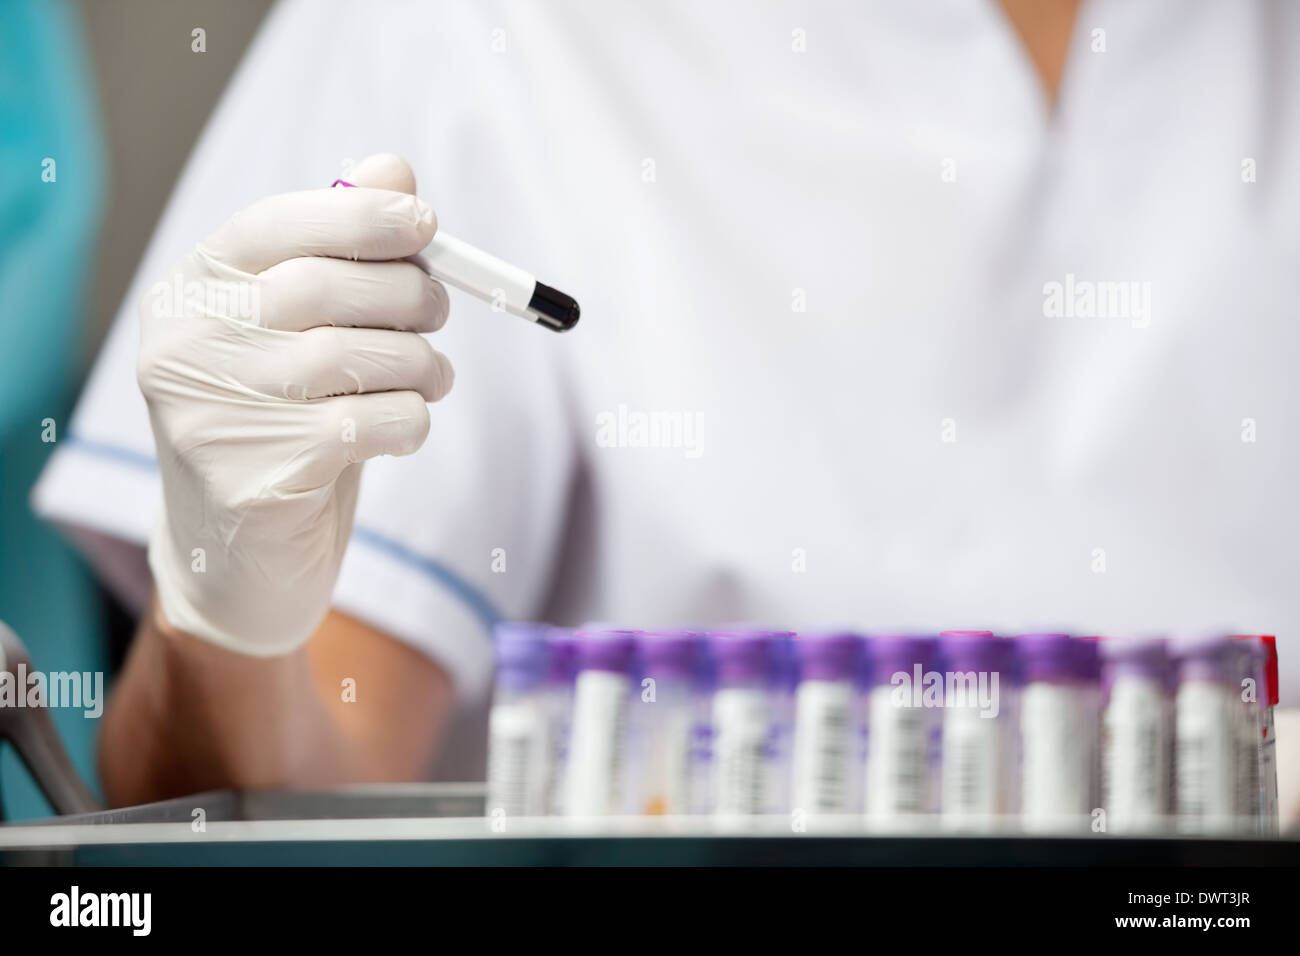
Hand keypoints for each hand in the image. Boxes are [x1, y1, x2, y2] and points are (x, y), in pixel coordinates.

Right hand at [137, 154, 450, 654]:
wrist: (237, 562)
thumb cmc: (283, 429)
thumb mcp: (305, 338)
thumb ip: (341, 255)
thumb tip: (393, 169)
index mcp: (190, 295)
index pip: (274, 225)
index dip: (360, 217)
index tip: (426, 222)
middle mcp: (185, 348)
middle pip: (321, 286)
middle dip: (408, 293)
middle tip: (440, 312)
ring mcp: (211, 416)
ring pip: (353, 355)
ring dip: (419, 362)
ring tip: (432, 377)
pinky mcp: (254, 478)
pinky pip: (369, 422)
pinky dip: (411, 419)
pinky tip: (406, 428)